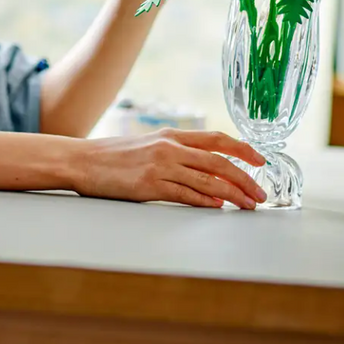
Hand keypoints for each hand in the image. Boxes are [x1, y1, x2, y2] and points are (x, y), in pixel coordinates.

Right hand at [71, 128, 267, 208]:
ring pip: (207, 180)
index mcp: (171, 136)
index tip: (261, 160)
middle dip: (245, 178)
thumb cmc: (113, 157)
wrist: (82, 160)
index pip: (216, 139)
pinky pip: (185, 194)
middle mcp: (169, 148)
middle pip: (219, 161)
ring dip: (232, 194)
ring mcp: (160, 166)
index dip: (242, 149)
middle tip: (260, 194)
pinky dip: (205, 201)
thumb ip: (175, 153)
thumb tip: (204, 170)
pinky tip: (218, 207)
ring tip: (247, 205)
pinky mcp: (149, 186)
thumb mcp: (148, 145)